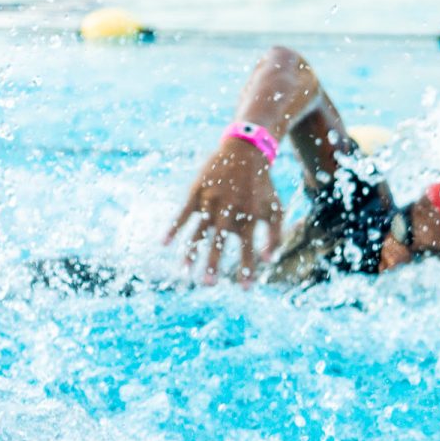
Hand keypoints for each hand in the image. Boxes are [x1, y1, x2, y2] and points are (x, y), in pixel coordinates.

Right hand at [167, 139, 282, 285]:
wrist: (245, 152)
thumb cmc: (263, 186)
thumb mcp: (275, 209)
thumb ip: (275, 236)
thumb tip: (268, 262)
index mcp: (250, 217)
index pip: (248, 249)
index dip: (246, 268)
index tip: (245, 288)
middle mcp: (229, 211)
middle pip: (219, 242)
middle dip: (212, 264)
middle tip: (207, 285)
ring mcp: (210, 201)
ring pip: (198, 231)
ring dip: (190, 252)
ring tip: (184, 272)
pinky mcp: (196, 192)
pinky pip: (182, 214)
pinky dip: (173, 229)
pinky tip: (164, 244)